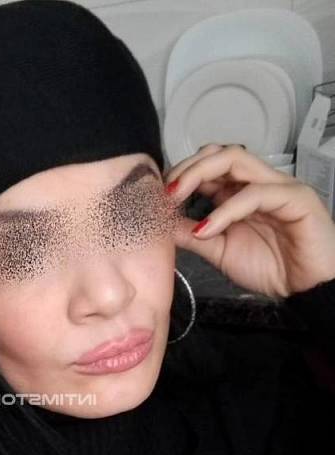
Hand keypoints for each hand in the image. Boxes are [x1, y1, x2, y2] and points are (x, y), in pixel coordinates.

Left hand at [163, 143, 334, 298]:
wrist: (306, 290)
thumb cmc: (273, 268)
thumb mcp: (219, 252)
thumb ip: (192, 236)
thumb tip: (163, 224)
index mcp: (241, 192)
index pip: (209, 165)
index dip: (182, 173)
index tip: (158, 193)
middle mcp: (258, 183)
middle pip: (220, 153)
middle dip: (187, 166)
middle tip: (165, 190)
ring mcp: (278, 186)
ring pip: (236, 160)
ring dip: (200, 173)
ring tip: (177, 196)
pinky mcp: (295, 198)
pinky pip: (254, 194)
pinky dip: (225, 210)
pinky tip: (207, 228)